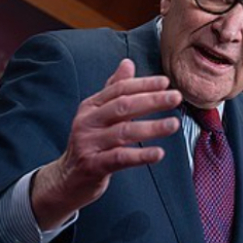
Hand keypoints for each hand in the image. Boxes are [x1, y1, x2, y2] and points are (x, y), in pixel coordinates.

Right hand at [31, 59, 181, 229]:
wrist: (66, 179)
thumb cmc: (89, 144)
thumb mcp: (97, 114)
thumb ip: (113, 89)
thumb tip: (127, 63)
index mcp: (91, 106)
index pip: (119, 89)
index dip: (143, 84)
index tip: (165, 82)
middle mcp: (87, 122)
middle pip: (123, 106)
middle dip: (152, 100)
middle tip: (175, 97)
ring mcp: (88, 144)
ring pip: (123, 132)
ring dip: (152, 127)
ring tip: (174, 124)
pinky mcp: (92, 165)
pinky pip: (119, 158)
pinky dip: (140, 156)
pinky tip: (159, 153)